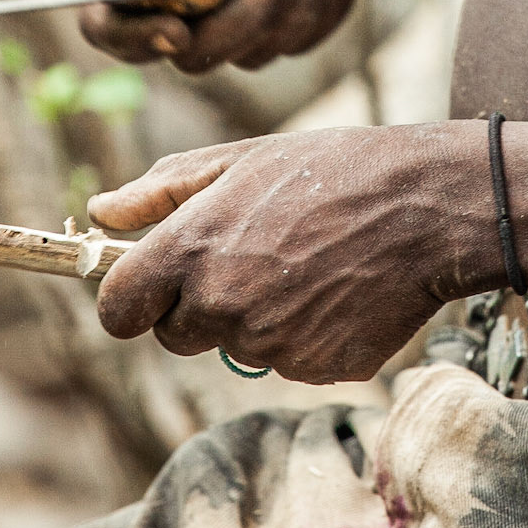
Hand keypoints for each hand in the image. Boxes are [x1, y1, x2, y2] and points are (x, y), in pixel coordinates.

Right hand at [81, 0, 379, 71]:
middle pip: (188, 50)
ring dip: (301, 5)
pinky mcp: (273, 15)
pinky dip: (327, 5)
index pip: (105, 12)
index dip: (129, 36)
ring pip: (250, 51)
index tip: (178, 31)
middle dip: (247, 16)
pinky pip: (296, 41)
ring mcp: (228, 4)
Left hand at [87, 123, 492, 381]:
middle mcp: (222, 304)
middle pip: (175, 334)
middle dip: (197, 306)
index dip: (131, 300)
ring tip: (307, 261)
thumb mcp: (241, 158)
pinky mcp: (313, 369)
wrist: (427, 205)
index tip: (149, 288)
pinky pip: (286, 361)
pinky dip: (303, 334)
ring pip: (235, 345)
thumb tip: (100, 212)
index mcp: (192, 250)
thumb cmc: (331, 168)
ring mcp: (268, 344)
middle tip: (251, 257)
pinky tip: (336, 289)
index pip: (117, 310)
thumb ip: (161, 191)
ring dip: (256, 316)